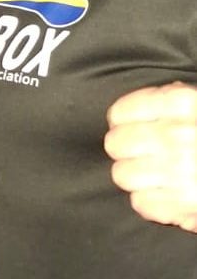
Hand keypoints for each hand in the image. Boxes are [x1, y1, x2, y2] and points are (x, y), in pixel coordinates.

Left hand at [105, 81, 196, 230]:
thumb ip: (174, 98)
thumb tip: (139, 110)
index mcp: (181, 103)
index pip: (121, 112)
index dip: (121, 121)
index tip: (126, 126)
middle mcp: (176, 134)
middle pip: (116, 144)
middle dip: (124, 149)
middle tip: (137, 152)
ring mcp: (179, 171)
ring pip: (123, 175)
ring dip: (134, 176)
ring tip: (149, 175)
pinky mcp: (186, 204)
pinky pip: (142, 204)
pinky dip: (148, 202)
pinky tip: (162, 196)